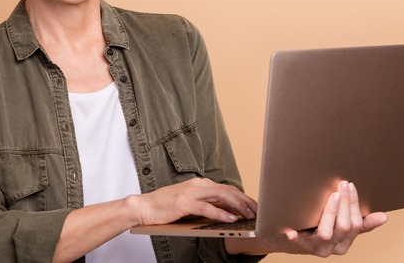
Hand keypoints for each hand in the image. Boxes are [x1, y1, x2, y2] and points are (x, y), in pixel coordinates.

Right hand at [129, 177, 256, 226]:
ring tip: (249, 215)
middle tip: (258, 212)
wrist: (145, 207)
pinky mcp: (184, 203)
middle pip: (228, 190)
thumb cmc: (167, 207)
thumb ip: (208, 204)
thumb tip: (229, 212)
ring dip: (238, 206)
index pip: (228, 188)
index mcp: (200, 184)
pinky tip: (231, 219)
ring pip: (221, 196)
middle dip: (245, 201)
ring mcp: (191, 192)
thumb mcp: (191, 204)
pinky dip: (221, 213)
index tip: (255, 207)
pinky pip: (207, 208)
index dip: (244, 197)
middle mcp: (198, 185)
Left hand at [281, 181, 387, 255]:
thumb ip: (361, 223)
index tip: (351, 186)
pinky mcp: (296, 246)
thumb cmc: (317, 229)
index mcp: (344, 243)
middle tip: (342, 184)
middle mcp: (331, 248)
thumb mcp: (340, 226)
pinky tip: (292, 230)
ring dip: (330, 212)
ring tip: (331, 195)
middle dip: (345, 204)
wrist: (288, 241)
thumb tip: (385, 217)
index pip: (356, 225)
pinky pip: (297, 241)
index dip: (354, 205)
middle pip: (344, 227)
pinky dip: (296, 236)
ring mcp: (314, 247)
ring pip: (326, 233)